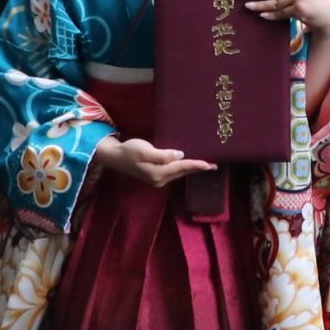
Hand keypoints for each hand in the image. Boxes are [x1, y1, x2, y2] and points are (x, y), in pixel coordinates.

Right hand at [93, 135, 214, 186]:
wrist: (114, 157)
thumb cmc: (129, 150)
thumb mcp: (145, 150)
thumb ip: (163, 154)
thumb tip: (180, 155)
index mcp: (158, 173)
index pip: (182, 168)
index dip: (197, 165)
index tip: (210, 164)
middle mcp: (160, 179)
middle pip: (183, 172)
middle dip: (198, 169)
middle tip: (214, 166)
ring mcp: (157, 180)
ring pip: (179, 173)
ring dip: (191, 169)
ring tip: (204, 165)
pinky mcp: (155, 176)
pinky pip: (174, 173)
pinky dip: (183, 168)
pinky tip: (188, 165)